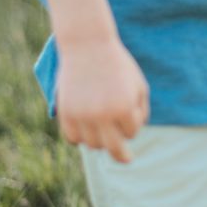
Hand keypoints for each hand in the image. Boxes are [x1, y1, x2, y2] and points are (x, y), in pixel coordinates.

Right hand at [55, 35, 150, 162]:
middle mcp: (102, 114)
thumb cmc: (117, 66)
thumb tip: (132, 135)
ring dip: (100, 141)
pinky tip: (86, 134)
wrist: (87, 46)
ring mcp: (81, 115)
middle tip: (126, 159)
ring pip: (92, 144)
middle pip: (113, 147)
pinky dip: (79, 139)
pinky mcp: (65, 113)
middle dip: (122, 155)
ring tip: (103, 133)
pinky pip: (72, 138)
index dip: (133, 125)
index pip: (132, 132)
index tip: (129, 113)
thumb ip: (140, 111)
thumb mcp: (138, 86)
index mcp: (123, 107)